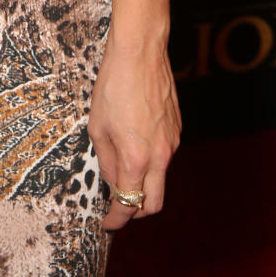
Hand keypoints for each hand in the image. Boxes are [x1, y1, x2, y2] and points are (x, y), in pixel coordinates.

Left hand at [87, 37, 180, 230]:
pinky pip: (164, 156)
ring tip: (121, 165)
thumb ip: (107, 160)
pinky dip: (151, 162)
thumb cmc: (114, 84)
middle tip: (117, 205)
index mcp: (136, 158)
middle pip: (154, 203)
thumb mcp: (98, 125)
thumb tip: (113, 182)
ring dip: (143, 183)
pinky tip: (134, 142)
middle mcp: (160, 156)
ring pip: (160, 179)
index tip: (107, 223)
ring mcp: (172, 143)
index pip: (129, 204)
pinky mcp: (177, 130)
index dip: (117, 219)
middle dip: (136, 211)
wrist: (141, 53)